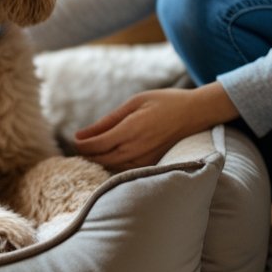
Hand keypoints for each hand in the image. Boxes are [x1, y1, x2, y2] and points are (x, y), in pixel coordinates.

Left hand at [73, 82, 237, 170]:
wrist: (195, 113)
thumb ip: (108, 120)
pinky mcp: (151, 164)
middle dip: (86, 154)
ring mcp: (145, 159)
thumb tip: (82, 134)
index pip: (97, 145)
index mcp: (131, 130)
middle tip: (79, 146)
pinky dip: (113, 164)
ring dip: (98, 160)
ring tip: (91, 151)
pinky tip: (109, 156)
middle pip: (101, 159)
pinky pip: (125, 169)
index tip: (75, 139)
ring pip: (112, 167)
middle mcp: (137, 148)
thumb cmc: (164, 102)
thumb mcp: (134, 103)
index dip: (81, 145)